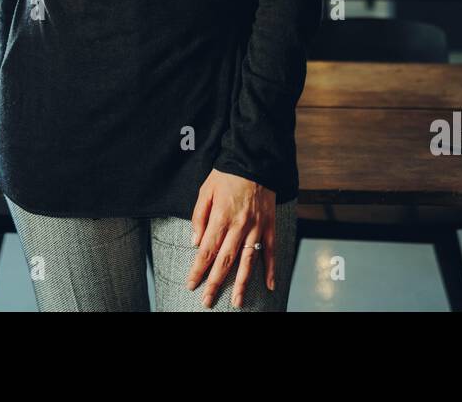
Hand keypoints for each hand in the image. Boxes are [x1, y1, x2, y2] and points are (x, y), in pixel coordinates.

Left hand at [185, 169, 275, 307]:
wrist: (255, 159)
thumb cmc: (227, 174)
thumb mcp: (205, 190)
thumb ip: (199, 217)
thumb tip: (195, 243)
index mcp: (221, 217)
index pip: (207, 250)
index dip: (198, 270)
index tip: (191, 284)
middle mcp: (239, 226)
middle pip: (225, 261)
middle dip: (215, 283)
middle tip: (207, 301)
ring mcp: (256, 227)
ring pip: (248, 261)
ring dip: (241, 284)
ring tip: (236, 302)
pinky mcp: (269, 225)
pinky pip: (271, 251)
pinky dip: (270, 269)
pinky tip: (268, 286)